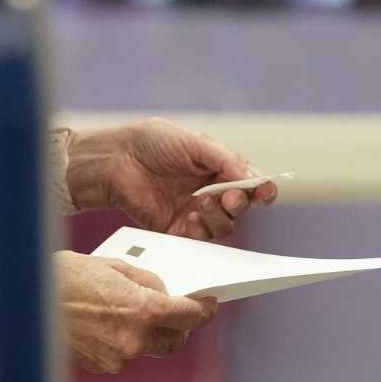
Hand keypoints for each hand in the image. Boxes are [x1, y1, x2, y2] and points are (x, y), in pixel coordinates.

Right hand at [55, 251, 218, 371]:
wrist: (25, 301)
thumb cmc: (66, 276)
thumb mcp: (114, 267)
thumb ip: (147, 283)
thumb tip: (165, 293)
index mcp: (143, 311)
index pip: (191, 316)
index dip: (205, 310)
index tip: (209, 305)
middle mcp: (134, 340)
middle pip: (175, 341)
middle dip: (179, 327)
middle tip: (175, 312)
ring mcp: (117, 358)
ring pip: (148, 350)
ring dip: (149, 335)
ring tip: (130, 314)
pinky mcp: (100, 366)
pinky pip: (123, 355)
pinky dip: (123, 342)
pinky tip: (107, 324)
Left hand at [64, 118, 277, 240]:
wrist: (115, 160)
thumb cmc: (152, 143)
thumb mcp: (194, 142)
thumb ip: (225, 159)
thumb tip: (252, 176)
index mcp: (218, 169)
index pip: (250, 183)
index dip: (262, 189)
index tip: (265, 191)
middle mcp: (210, 192)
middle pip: (241, 207)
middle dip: (241, 203)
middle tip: (229, 196)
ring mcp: (194, 212)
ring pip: (224, 226)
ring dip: (220, 216)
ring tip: (201, 202)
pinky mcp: (177, 230)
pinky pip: (200, 239)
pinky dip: (202, 230)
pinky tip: (191, 217)